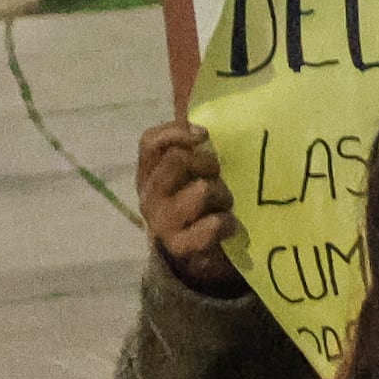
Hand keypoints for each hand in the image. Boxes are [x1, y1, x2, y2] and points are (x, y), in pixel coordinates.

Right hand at [136, 120, 243, 295]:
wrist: (195, 259)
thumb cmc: (197, 207)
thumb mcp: (190, 175)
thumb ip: (191, 150)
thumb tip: (202, 118)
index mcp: (147, 173)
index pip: (150, 142)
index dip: (176, 132)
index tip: (204, 134)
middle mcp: (149, 194)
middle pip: (177, 161)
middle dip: (207, 163)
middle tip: (218, 175)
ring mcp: (161, 221)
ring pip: (200, 190)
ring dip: (223, 194)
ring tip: (226, 203)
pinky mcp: (179, 246)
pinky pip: (212, 225)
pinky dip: (228, 223)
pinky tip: (231, 225)